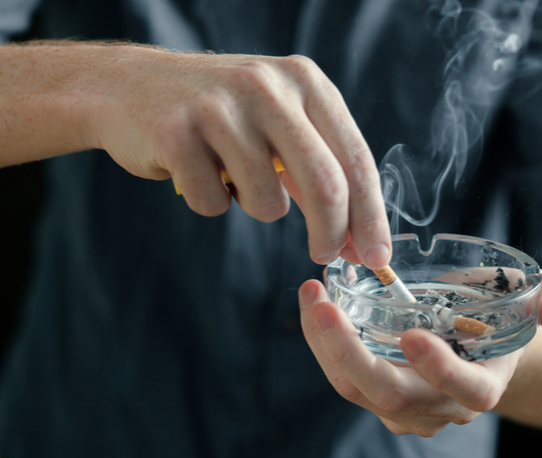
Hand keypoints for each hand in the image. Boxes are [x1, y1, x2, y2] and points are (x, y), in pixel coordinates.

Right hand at [87, 47, 389, 267]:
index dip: (371, 217)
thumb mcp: (282, 123)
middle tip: (325, 256)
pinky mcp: (177, 131)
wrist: (131, 87)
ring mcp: (221, 107)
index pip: (356, 159)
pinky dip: (212, 203)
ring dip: (256, 208)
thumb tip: (359, 243)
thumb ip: (322, 173)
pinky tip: (198, 171)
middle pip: (325, 184)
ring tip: (234, 178)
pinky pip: (215, 204)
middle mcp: (269, 86)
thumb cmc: (222, 116)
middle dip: (331, 233)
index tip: (378, 258)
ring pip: (267, 203)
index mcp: (306, 82)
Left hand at [298, 271, 541, 436]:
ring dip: (326, 346)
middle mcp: (442, 406)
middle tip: (326, 305)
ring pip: (358, 391)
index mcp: (484, 386)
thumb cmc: (511, 314)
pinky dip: (323, 344)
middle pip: (394, 397)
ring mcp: (406, 405)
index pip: (465, 391)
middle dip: (353, 354)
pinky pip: (344, 378)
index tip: (413, 335)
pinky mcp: (378, 394)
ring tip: (312, 296)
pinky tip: (316, 306)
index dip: (440, 370)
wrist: (481, 338)